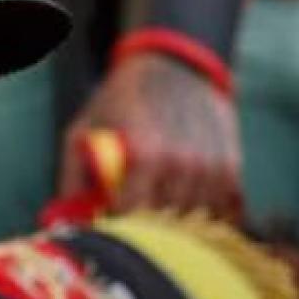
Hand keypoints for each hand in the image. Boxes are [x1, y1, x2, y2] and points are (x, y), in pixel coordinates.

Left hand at [59, 53, 242, 217]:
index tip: (108, 230)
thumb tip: (67, 224)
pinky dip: (209, 220)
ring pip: (196, 223)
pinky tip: (190, 214)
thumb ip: (72, 178)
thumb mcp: (84, 129)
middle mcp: (183, 163)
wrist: (174, 65)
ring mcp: (212, 166)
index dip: (118, 229)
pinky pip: (226, 211)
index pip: (132, 218)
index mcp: (145, 155)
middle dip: (146, 233)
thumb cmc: (121, 101)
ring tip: (158, 218)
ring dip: (177, 227)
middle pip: (165, 226)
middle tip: (132, 230)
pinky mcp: (232, 166)